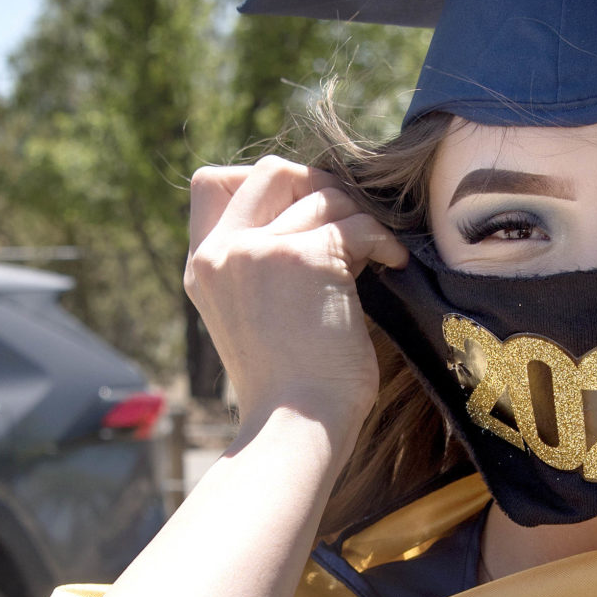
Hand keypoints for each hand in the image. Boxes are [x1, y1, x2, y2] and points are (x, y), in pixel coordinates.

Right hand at [185, 157, 406, 431]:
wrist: (297, 426)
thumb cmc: (289, 387)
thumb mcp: (251, 316)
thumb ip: (262, 265)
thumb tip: (319, 209)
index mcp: (203, 267)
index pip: (212, 182)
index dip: (263, 184)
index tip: (301, 213)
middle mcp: (223, 253)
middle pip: (271, 170)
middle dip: (318, 184)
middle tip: (348, 219)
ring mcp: (260, 251)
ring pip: (324, 195)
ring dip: (358, 218)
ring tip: (373, 254)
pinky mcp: (306, 258)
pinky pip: (357, 223)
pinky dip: (383, 239)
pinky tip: (393, 263)